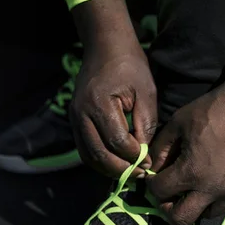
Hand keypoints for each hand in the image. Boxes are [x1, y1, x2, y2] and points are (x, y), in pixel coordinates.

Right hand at [70, 0, 157, 177]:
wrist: (105, 48)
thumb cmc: (130, 67)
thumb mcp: (146, 92)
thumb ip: (146, 124)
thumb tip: (144, 155)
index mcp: (99, 104)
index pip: (117, 142)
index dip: (135, 157)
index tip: (150, 164)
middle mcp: (81, 114)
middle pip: (99, 154)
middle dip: (122, 170)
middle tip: (141, 176)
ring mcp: (75, 118)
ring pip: (89, 156)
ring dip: (109, 170)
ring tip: (130, 174)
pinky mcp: (75, 121)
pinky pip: (85, 150)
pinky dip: (100, 161)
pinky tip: (117, 164)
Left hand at [146, 78, 224, 224]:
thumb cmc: (215, 109)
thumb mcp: (179, 121)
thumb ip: (161, 148)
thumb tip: (154, 168)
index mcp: (192, 171)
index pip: (160, 192)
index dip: (152, 186)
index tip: (154, 179)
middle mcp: (213, 189)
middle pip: (182, 218)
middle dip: (169, 208)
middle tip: (169, 195)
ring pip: (207, 215)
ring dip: (196, 206)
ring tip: (194, 189)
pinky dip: (217, 198)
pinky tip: (215, 180)